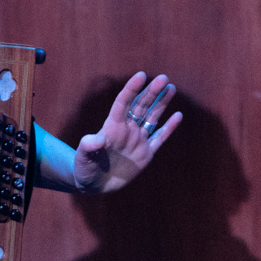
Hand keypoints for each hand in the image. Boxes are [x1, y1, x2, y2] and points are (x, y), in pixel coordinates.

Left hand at [72, 71, 181, 193]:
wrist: (93, 184)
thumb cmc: (84, 168)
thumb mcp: (83, 158)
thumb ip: (88, 146)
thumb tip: (96, 139)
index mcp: (112, 128)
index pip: (123, 104)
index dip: (131, 89)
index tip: (141, 76)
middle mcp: (127, 130)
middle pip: (141, 106)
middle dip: (152, 92)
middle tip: (163, 78)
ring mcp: (137, 141)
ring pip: (152, 117)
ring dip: (161, 103)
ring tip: (170, 87)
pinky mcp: (145, 154)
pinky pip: (159, 138)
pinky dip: (169, 128)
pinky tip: (178, 115)